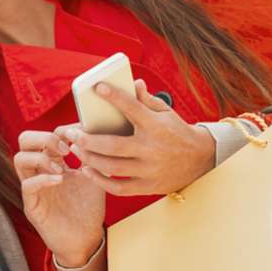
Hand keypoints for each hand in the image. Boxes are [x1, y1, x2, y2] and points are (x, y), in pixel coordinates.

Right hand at [14, 130, 106, 269]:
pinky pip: (27, 185)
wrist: (87, 239)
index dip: (63, 129)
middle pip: (25, 140)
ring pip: (19, 158)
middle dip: (44, 137)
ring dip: (41, 157)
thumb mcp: (96, 176)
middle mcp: (39, 171)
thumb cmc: (89, 208)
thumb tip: (100, 134)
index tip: (82, 133)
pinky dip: (43, 179)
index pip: (48, 134)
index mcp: (53, 161)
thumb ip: (94, 156)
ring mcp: (33, 187)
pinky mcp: (32, 206)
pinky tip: (60, 181)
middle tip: (66, 149)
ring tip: (62, 168)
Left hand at [59, 79, 214, 196]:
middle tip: (70, 134)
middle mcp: (152, 149)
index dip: (115, 97)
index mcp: (155, 126)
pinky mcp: (148, 186)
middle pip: (112, 146)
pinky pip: (119, 187)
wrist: (201, 159)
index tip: (98, 88)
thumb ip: (147, 99)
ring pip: (112, 168)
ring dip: (89, 159)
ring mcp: (150, 170)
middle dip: (87, 140)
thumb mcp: (166, 112)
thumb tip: (133, 83)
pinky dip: (100, 181)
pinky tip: (88, 170)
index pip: (133, 108)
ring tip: (75, 149)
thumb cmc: (177, 131)